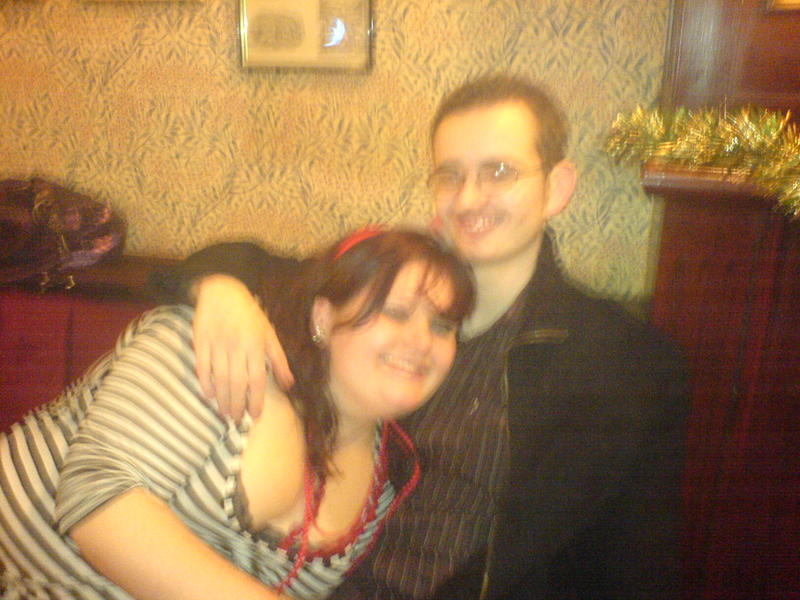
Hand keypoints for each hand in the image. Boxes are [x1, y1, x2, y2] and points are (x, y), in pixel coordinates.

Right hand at [192, 275, 292, 420]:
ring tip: (225, 413)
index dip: (256, 399)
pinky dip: (205, 382)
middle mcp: (237, 346)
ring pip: (220, 377)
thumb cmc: (250, 315)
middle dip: (238, 404)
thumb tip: (288, 384)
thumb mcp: (269, 333)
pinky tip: (208, 395)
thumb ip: (278, 359)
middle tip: (237, 420)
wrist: (222, 291)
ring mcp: (218, 344)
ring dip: (223, 398)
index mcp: (256, 345)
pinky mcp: (201, 340)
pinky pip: (202, 365)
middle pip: (238, 382)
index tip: (256, 415)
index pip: (257, 378)